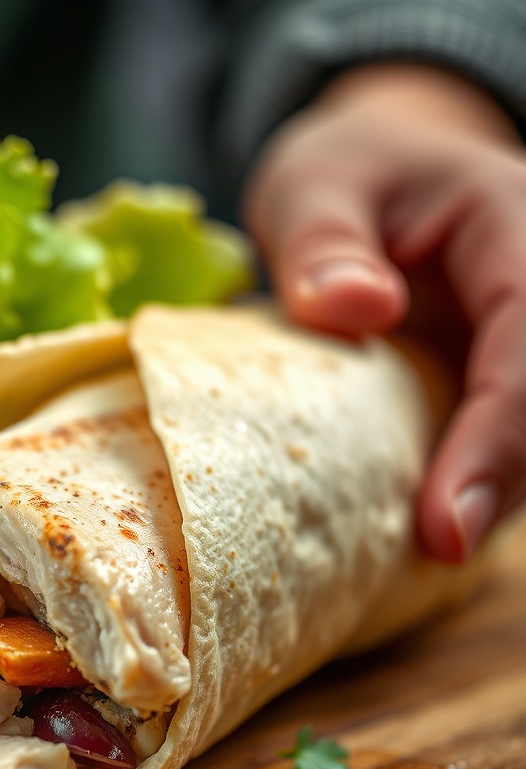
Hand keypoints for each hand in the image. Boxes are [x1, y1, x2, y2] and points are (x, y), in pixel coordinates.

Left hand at [246, 62, 525, 562]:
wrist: (374, 171)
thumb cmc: (342, 175)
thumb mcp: (313, 183)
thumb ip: (322, 241)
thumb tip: (356, 310)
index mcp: (515, 225)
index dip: (500, 436)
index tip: (446, 518)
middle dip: (507, 481)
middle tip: (436, 548)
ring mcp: (525, 334)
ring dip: (496, 491)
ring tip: (422, 547)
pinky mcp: (500, 371)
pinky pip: (506, 435)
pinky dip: (474, 479)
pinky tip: (424, 520)